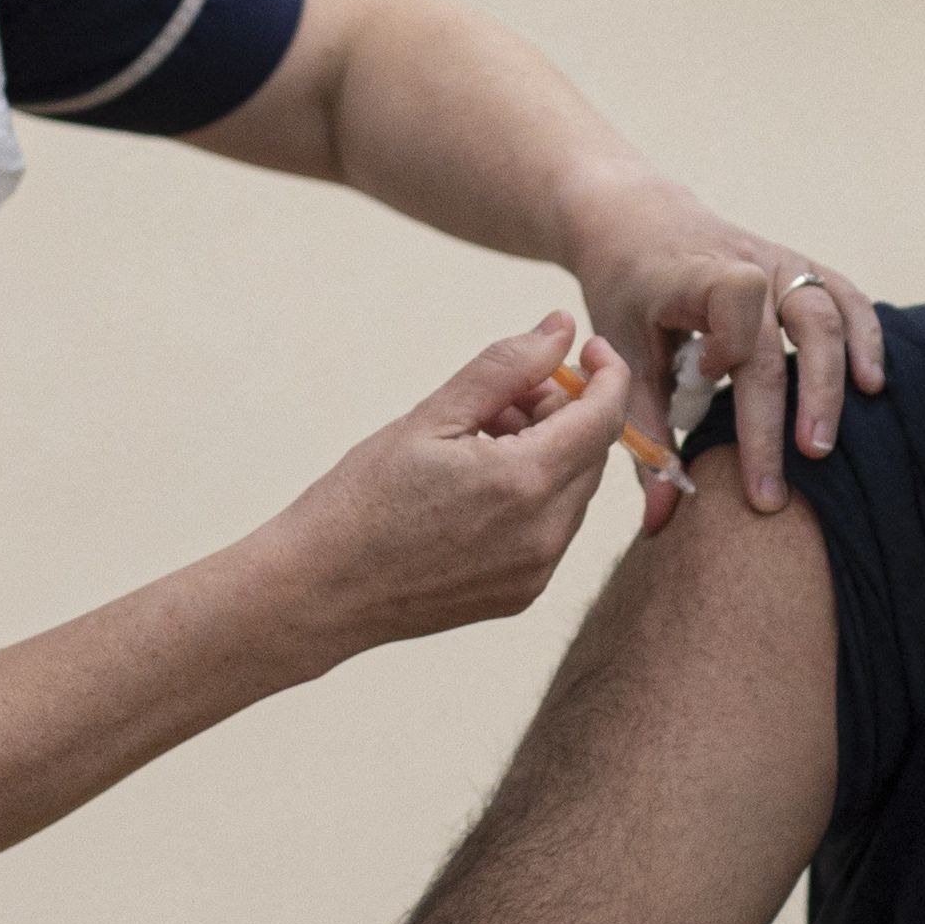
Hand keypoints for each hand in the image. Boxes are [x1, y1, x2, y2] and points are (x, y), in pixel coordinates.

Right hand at [236, 316, 635, 669]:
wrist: (318, 592)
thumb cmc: (362, 500)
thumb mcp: (431, 417)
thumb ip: (506, 367)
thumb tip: (561, 328)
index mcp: (525, 483)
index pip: (604, 417)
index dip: (606, 374)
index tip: (585, 347)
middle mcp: (545, 535)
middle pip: (592, 453)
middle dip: (564, 410)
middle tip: (503, 395)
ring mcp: (537, 572)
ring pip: (574, 492)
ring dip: (548, 451)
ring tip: (478, 437)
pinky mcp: (522, 595)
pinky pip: (551, 529)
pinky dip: (533, 494)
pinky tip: (476, 484)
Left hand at [562, 169, 885, 518]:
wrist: (635, 220)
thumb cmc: (624, 295)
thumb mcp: (618, 354)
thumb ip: (644, 434)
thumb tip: (663, 523)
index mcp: (689, 273)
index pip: (732, 297)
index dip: (730, 343)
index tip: (709, 381)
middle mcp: (744, 260)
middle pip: (791, 325)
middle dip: (797, 400)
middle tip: (797, 466)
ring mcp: (779, 260)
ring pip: (828, 312)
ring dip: (833, 380)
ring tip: (824, 445)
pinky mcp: (801, 267)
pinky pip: (847, 297)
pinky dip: (866, 338)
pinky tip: (874, 386)